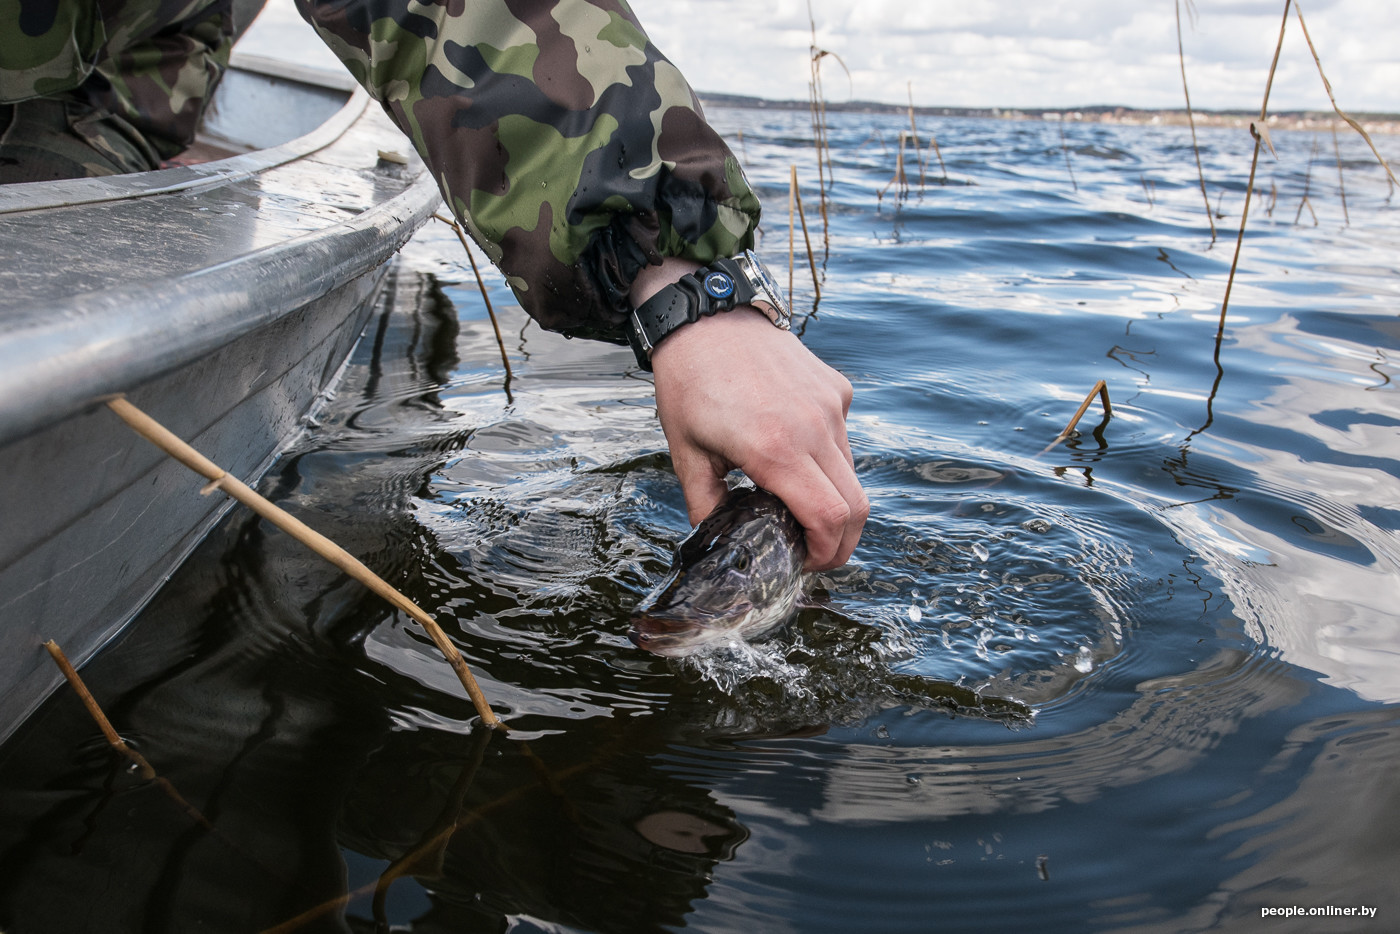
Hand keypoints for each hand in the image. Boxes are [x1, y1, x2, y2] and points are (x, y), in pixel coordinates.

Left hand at [634, 259, 867, 570]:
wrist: (705, 315)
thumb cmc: (689, 380)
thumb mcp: (686, 451)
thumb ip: (706, 504)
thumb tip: (715, 538)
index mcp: (774, 449)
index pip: (829, 519)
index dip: (827, 553)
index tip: (808, 564)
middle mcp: (813, 428)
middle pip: (856, 506)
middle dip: (843, 541)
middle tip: (816, 553)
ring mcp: (830, 405)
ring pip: (852, 473)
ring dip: (836, 501)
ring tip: (801, 507)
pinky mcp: (835, 387)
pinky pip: (843, 436)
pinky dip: (828, 459)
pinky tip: (794, 452)